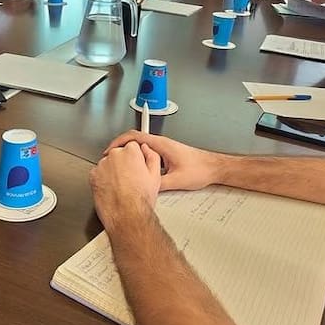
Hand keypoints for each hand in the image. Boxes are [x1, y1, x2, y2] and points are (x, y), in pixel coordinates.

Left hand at [90, 141, 162, 230]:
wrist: (127, 215)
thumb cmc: (140, 199)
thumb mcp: (155, 175)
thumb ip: (152, 156)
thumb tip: (147, 150)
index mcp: (130, 152)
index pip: (132, 146)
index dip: (136, 158)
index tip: (136, 167)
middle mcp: (114, 156)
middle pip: (119, 154)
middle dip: (123, 163)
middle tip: (130, 178)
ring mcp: (102, 165)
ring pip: (108, 164)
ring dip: (112, 171)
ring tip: (121, 186)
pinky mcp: (93, 176)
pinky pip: (98, 173)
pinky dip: (103, 179)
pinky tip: (112, 189)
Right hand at [102, 131, 220, 191]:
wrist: (215, 168)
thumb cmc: (200, 169)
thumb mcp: (176, 180)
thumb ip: (157, 183)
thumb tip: (143, 187)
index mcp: (161, 145)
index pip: (134, 137)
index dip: (119, 142)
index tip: (110, 151)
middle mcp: (162, 144)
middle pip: (135, 140)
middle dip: (121, 148)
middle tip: (111, 159)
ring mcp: (164, 148)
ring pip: (142, 147)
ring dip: (130, 154)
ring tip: (122, 165)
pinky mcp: (167, 154)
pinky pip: (149, 154)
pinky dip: (139, 159)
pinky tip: (138, 170)